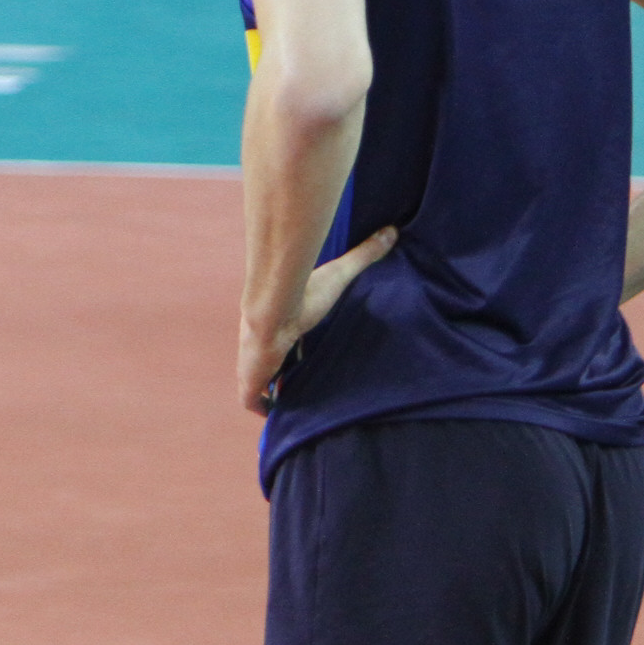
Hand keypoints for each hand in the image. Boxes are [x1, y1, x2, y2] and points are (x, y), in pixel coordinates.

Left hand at [237, 226, 396, 413]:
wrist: (274, 305)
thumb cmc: (304, 290)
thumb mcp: (340, 273)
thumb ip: (364, 255)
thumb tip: (393, 231)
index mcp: (278, 324)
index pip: (283, 340)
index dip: (293, 350)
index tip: (308, 357)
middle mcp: (262, 344)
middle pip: (271, 363)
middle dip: (284, 374)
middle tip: (307, 386)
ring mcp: (253, 362)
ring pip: (260, 384)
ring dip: (275, 392)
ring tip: (297, 404)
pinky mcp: (250, 379)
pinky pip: (252, 401)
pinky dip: (264, 407)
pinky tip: (280, 413)